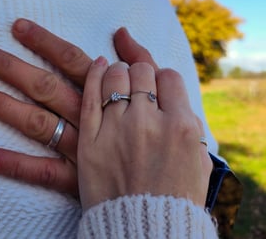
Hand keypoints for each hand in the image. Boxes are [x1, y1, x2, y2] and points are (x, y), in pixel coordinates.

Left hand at [0, 19, 157, 194]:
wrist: (163, 185)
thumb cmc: (157, 131)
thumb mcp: (155, 92)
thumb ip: (140, 60)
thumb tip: (121, 32)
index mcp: (105, 95)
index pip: (72, 61)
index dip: (46, 42)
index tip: (17, 26)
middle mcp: (89, 117)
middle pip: (46, 87)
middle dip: (11, 67)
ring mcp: (81, 148)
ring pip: (38, 123)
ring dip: (2, 106)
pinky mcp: (77, 179)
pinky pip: (43, 173)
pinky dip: (16, 165)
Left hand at [78, 59, 211, 209]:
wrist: (143, 229)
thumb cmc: (174, 194)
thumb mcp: (197, 158)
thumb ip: (188, 119)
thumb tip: (172, 90)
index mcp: (179, 126)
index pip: (169, 76)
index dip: (163, 79)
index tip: (157, 87)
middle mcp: (148, 123)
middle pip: (141, 71)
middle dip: (140, 73)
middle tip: (137, 84)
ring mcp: (116, 130)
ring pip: (114, 76)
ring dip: (117, 72)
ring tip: (117, 78)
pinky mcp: (90, 140)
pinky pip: (89, 96)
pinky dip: (93, 75)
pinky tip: (98, 65)